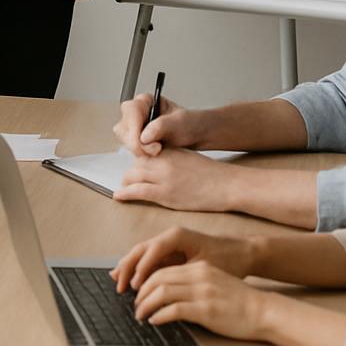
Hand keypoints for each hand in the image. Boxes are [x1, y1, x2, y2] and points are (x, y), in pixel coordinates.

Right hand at [111, 226, 255, 291]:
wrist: (243, 253)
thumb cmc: (228, 259)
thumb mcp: (206, 268)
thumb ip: (183, 275)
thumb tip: (164, 288)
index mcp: (178, 236)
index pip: (152, 250)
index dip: (142, 267)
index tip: (135, 284)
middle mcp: (170, 236)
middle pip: (141, 249)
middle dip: (127, 267)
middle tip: (119, 285)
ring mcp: (169, 244)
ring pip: (141, 254)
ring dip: (129, 268)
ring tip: (117, 282)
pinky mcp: (171, 253)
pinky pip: (149, 260)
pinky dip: (138, 269)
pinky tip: (130, 280)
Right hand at [113, 95, 199, 155]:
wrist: (195, 135)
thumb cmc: (190, 124)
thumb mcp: (180, 122)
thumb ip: (162, 126)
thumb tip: (144, 136)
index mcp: (146, 101)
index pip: (131, 111)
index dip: (136, 129)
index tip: (148, 143)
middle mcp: (137, 113)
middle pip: (124, 127)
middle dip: (137, 143)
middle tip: (156, 149)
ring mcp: (134, 127)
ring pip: (124, 139)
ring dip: (139, 149)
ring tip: (158, 150)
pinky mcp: (135, 139)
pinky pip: (129, 148)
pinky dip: (141, 154)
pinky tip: (154, 153)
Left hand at [113, 147, 236, 210]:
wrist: (226, 184)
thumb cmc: (211, 174)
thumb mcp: (187, 157)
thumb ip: (170, 158)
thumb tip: (155, 163)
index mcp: (169, 150)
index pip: (144, 151)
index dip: (137, 160)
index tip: (134, 167)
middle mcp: (163, 160)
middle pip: (136, 163)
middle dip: (130, 172)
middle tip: (128, 179)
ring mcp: (163, 177)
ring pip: (132, 176)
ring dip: (125, 182)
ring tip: (123, 188)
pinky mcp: (164, 193)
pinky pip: (137, 191)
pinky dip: (125, 193)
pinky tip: (119, 196)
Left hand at [130, 261, 270, 339]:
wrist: (263, 311)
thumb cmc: (240, 302)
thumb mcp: (215, 283)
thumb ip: (194, 283)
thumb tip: (168, 293)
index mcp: (200, 268)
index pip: (163, 269)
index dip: (145, 280)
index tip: (137, 292)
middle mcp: (199, 276)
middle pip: (158, 278)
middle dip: (141, 293)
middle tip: (134, 305)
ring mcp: (202, 292)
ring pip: (161, 292)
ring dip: (145, 304)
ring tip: (140, 314)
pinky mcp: (205, 310)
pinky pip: (173, 310)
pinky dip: (159, 315)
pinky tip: (154, 321)